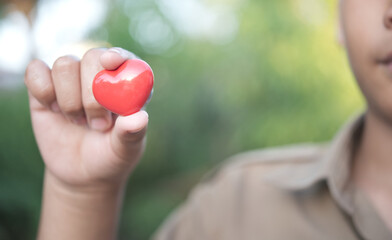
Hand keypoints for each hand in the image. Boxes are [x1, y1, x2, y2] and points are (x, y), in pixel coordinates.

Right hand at [25, 47, 148, 189]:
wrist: (81, 173)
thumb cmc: (111, 157)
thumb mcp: (125, 150)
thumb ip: (131, 134)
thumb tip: (140, 118)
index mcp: (128, 85)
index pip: (126, 58)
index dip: (118, 55)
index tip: (110, 63)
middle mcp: (100, 75)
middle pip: (93, 57)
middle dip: (92, 92)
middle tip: (98, 124)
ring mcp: (72, 79)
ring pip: (65, 64)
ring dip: (70, 99)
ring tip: (79, 121)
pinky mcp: (45, 85)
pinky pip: (36, 71)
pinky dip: (43, 90)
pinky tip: (53, 110)